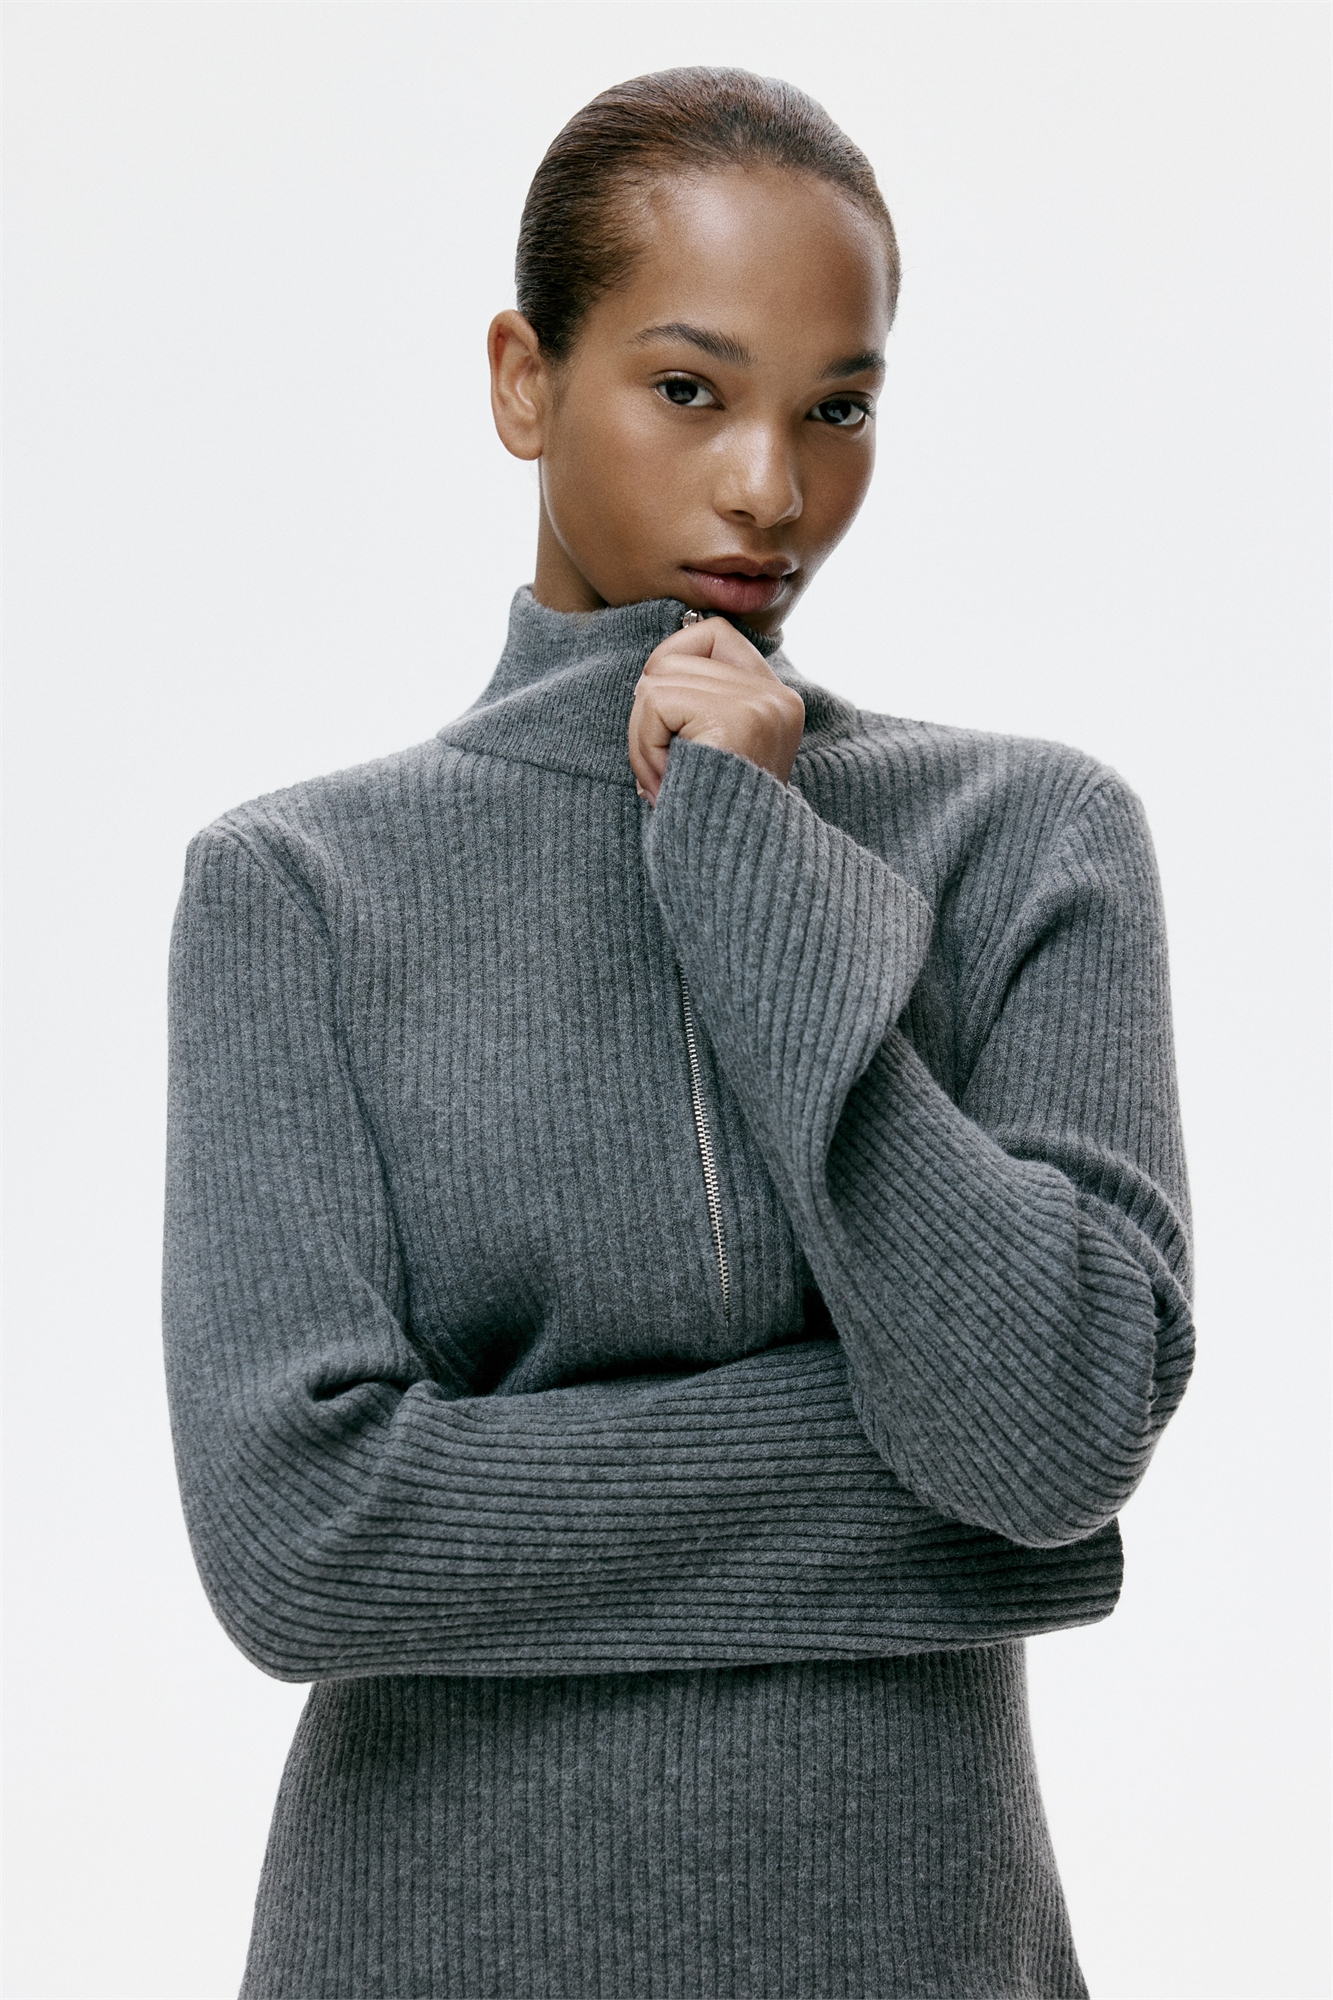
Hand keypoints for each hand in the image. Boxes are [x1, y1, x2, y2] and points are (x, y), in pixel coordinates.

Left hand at [628, 617, 805, 806]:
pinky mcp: (738, 718)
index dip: (672, 662)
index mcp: (774, 700)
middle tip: (665, 770)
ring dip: (643, 738)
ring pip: (656, 681)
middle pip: (672, 658)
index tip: (666, 719)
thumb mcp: (706, 753)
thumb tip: (646, 678)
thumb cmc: (709, 822)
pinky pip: (655, 703)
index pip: (711, 634)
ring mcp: (761, 704)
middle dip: (650, 716)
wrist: (733, 873)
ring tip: (666, 781)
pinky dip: (644, 747)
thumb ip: (694, 707)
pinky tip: (666, 783)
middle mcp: (775, 696)